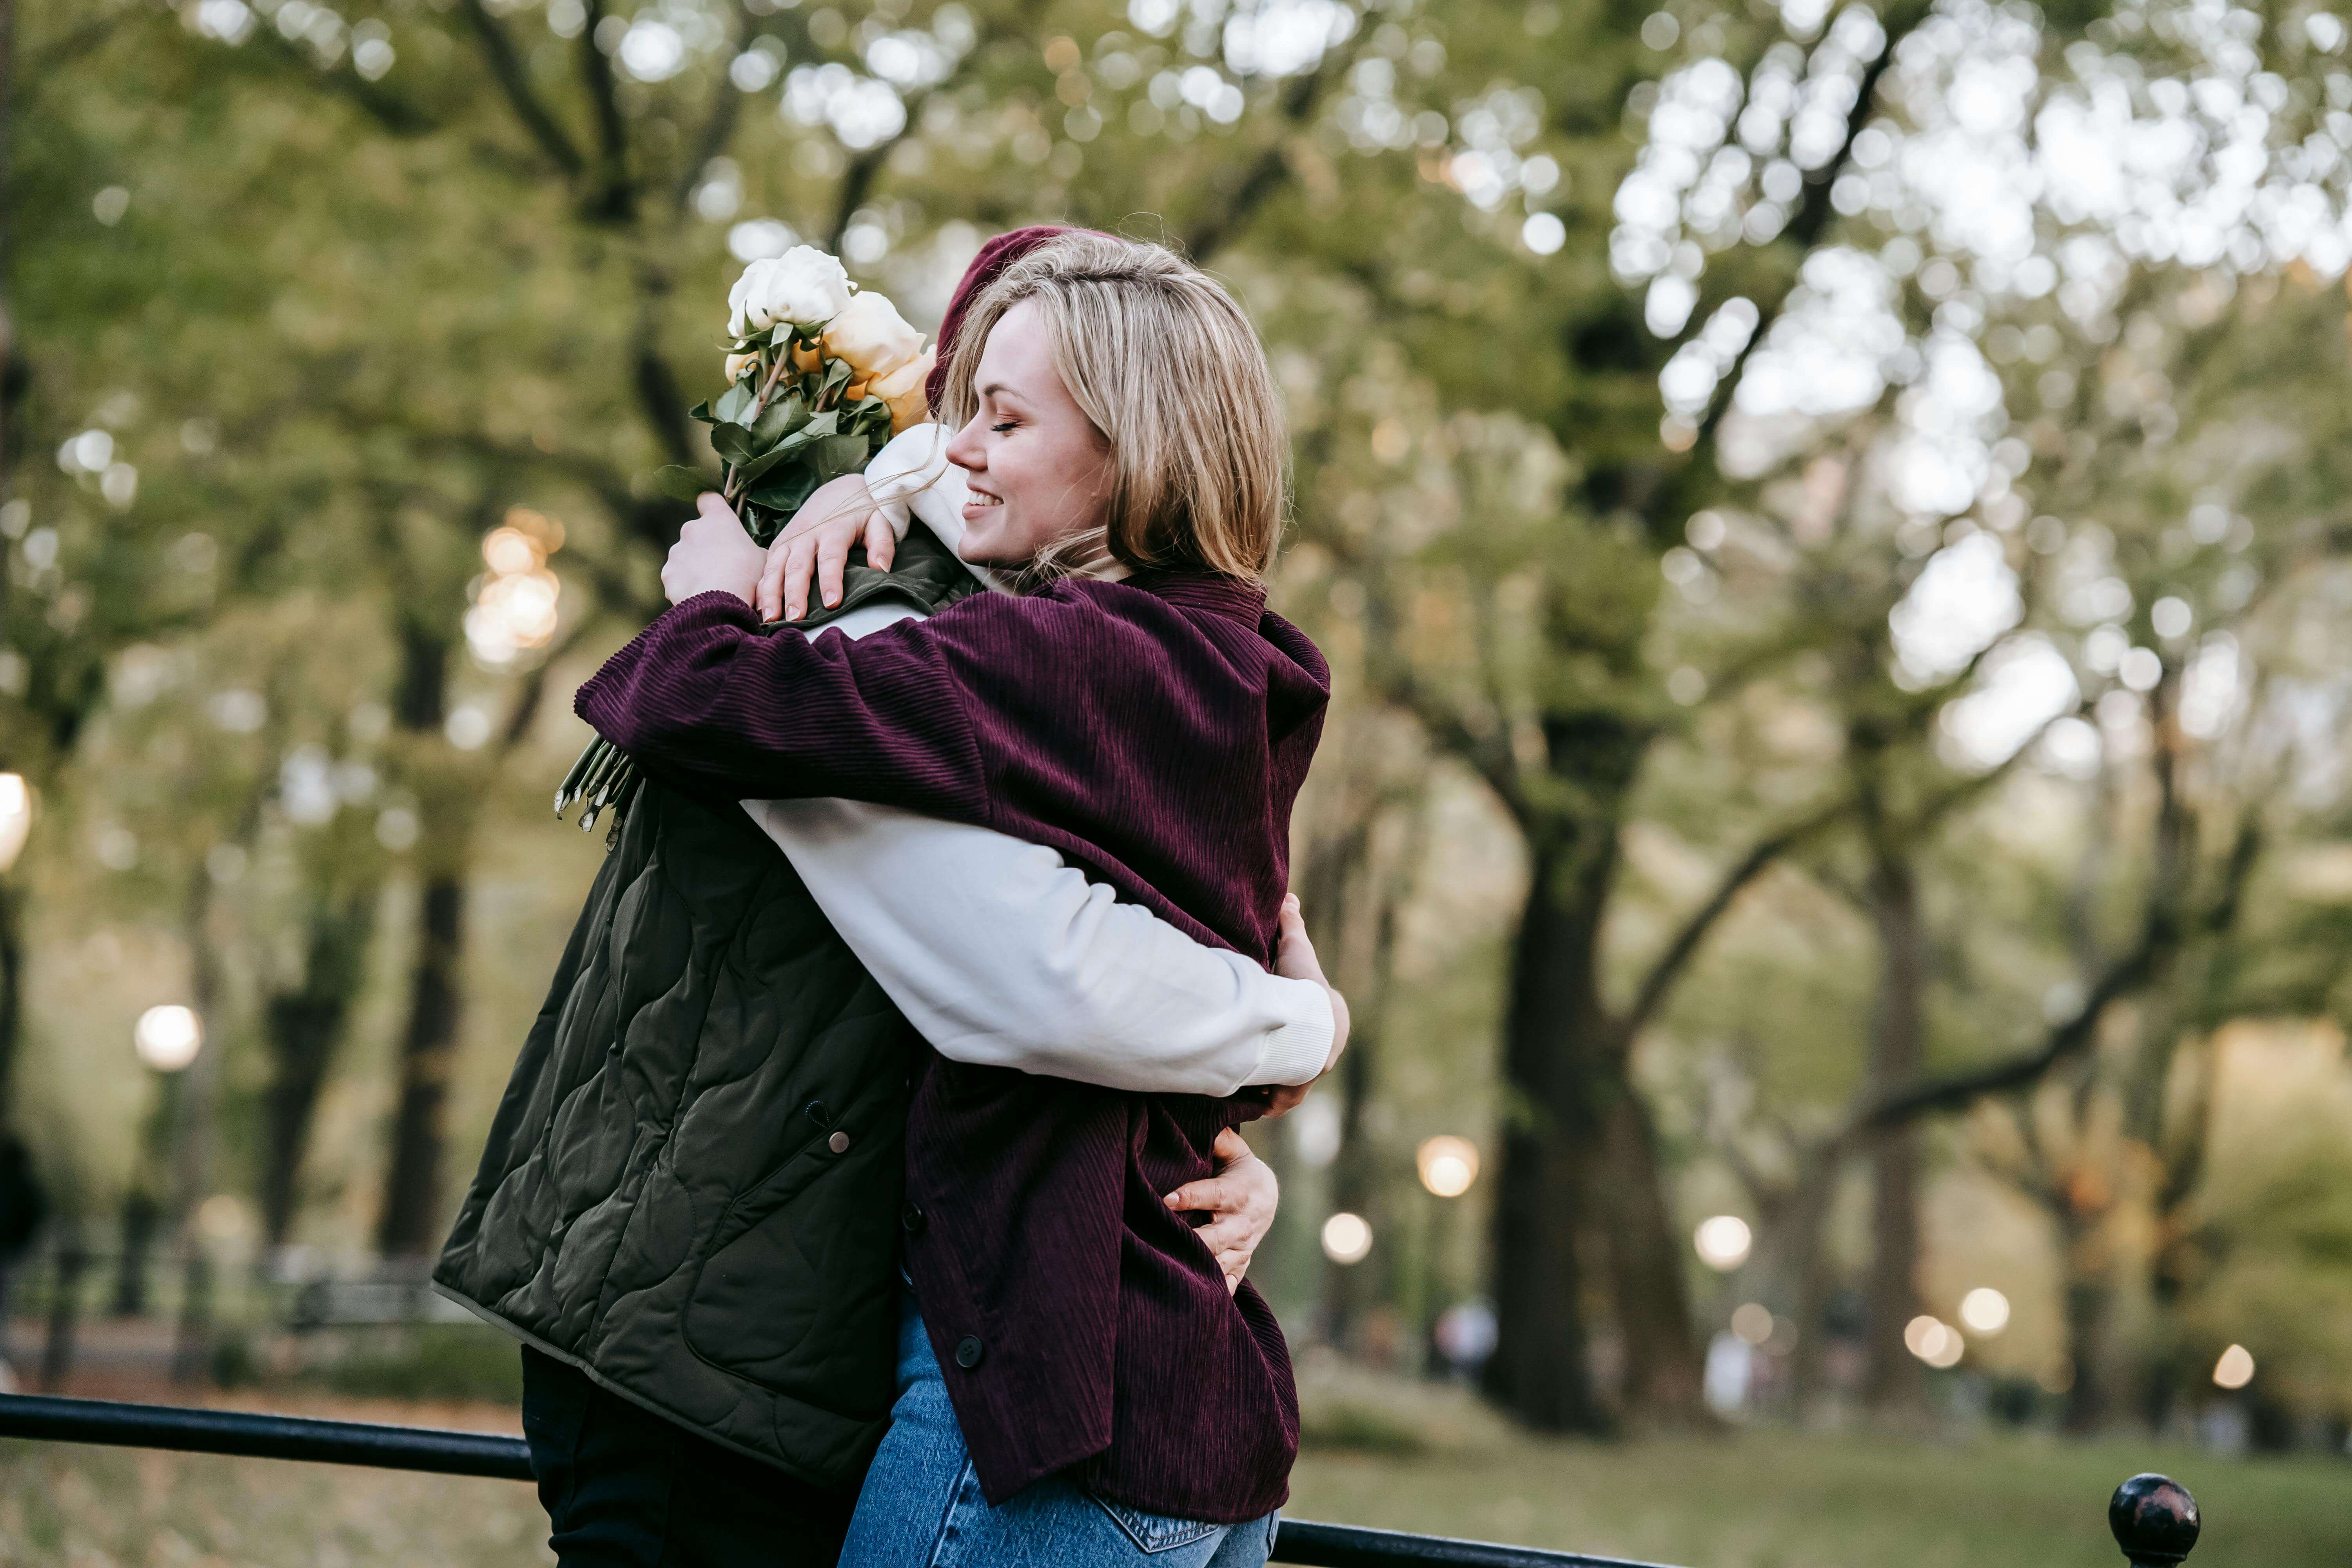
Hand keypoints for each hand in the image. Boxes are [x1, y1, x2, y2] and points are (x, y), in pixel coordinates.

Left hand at [662, 494, 766, 607]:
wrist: (721, 605)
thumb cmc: (747, 577)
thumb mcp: (761, 558)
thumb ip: (751, 549)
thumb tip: (750, 554)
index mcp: (717, 519)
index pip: (708, 499)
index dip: (711, 508)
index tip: (717, 521)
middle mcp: (692, 529)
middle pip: (696, 532)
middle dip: (705, 545)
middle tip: (721, 565)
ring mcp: (676, 552)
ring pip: (684, 556)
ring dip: (694, 566)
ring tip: (711, 586)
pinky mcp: (668, 573)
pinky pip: (677, 577)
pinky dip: (685, 585)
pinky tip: (700, 597)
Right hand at [757, 474, 895, 621]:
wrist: (840, 490)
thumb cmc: (863, 511)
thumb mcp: (880, 521)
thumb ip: (882, 543)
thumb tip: (881, 568)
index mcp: (833, 529)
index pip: (830, 557)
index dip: (830, 580)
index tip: (831, 603)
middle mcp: (807, 534)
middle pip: (797, 566)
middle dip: (794, 593)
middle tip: (795, 618)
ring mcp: (789, 538)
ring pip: (775, 567)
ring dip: (771, 593)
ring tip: (770, 619)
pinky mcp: (780, 543)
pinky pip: (767, 567)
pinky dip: (762, 587)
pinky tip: (759, 609)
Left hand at [1165, 1129, 1276, 1295]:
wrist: (1267, 1199)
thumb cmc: (1240, 1172)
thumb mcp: (1236, 1153)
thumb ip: (1221, 1141)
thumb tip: (1207, 1125)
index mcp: (1237, 1194)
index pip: (1213, 1195)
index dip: (1190, 1197)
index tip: (1167, 1200)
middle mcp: (1241, 1224)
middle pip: (1217, 1238)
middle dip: (1194, 1243)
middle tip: (1165, 1242)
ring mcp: (1242, 1249)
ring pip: (1220, 1265)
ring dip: (1198, 1270)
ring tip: (1169, 1273)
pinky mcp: (1240, 1265)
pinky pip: (1229, 1284)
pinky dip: (1215, 1294)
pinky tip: (1192, 1301)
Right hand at [1261, 892, 1348, 1118]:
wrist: (1309, 1021)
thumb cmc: (1305, 984)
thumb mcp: (1296, 948)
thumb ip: (1292, 924)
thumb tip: (1290, 896)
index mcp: (1331, 1018)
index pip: (1315, 1024)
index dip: (1298, 1025)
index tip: (1278, 1025)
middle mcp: (1328, 1048)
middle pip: (1305, 1055)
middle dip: (1288, 1056)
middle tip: (1263, 1054)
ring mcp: (1315, 1071)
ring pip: (1295, 1079)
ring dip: (1279, 1080)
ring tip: (1255, 1078)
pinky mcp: (1299, 1088)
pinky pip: (1285, 1099)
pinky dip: (1272, 1101)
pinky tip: (1259, 1102)